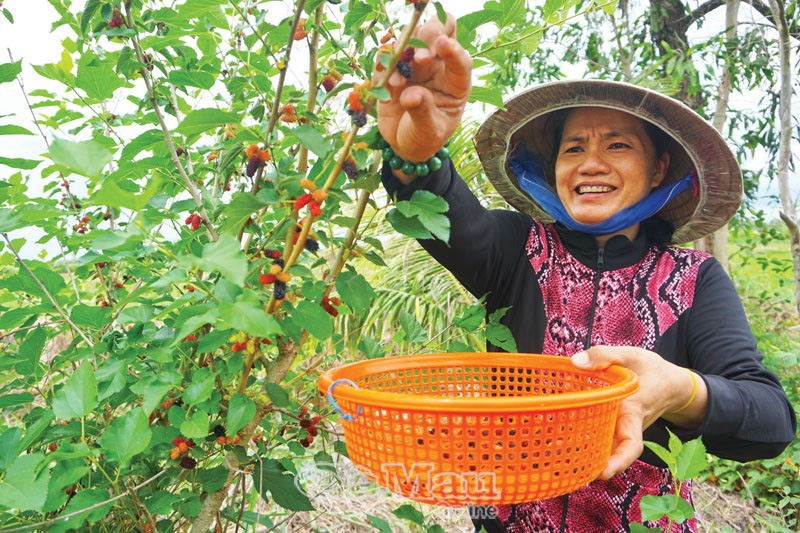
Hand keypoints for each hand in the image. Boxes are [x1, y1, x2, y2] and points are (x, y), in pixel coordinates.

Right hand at [373, 12, 471, 164]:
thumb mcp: (429, 131)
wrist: (404, 143)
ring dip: (402, 52)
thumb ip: (423, 113)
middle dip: (427, 37)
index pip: (461, 59)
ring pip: (410, 36)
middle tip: (418, 58)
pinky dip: (383, 62)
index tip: (442, 44)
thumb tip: (412, 94)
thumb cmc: (425, 137)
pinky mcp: (393, 69)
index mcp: (456, 82)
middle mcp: (437, 67)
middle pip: (438, 31)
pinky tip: (385, 84)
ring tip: (397, 83)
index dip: (453, 49)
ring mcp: (415, 65)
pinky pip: (386, 54)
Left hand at [570, 346, 693, 479]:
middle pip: (610, 452)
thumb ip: (604, 356)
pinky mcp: (616, 426)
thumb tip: (576, 363)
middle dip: (590, 463)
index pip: (631, 443)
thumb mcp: (631, 355)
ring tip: (553, 453)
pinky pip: (600, 437)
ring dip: (582, 453)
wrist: (671, 384)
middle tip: (561, 465)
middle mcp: (626, 425)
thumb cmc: (652, 369)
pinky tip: (558, 439)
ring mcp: (621, 428)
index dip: (619, 460)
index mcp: (633, 411)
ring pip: (603, 448)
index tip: (604, 473)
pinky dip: (582, 440)